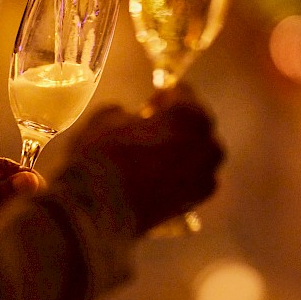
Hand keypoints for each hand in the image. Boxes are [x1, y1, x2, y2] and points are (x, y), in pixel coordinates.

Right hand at [66, 84, 223, 234]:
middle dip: (179, 121)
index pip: (183, 92)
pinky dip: (185, 174)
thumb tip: (133, 119)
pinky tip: (162, 175)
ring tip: (159, 152)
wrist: (96, 207)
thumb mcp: (107, 116)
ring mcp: (204, 174)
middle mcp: (204, 142)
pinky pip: (197, 179)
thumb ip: (128, 112)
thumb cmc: (100, 153)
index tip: (152, 100)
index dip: (166, 94)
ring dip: (186, 147)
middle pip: (198, 122)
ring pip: (203, 152)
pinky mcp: (196, 201)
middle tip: (155, 125)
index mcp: (186, 114)